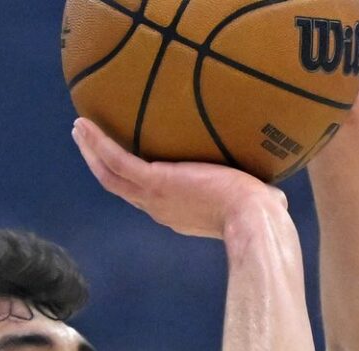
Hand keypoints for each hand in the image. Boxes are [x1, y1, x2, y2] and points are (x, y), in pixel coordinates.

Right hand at [71, 118, 284, 239]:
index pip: (147, 194)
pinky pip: (117, 160)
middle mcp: (158, 207)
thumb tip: (279, 194)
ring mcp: (152, 196)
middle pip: (119, 185)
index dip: (133, 179)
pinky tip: (86, 124)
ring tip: (79, 128)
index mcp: (177, 211)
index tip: (126, 162)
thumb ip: (257, 195)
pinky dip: (98, 143)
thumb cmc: (261, 212)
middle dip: (101, 165)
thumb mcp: (254, 201)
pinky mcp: (153, 182)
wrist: (252, 218)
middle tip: (87, 143)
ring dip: (91, 151)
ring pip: (110, 174)